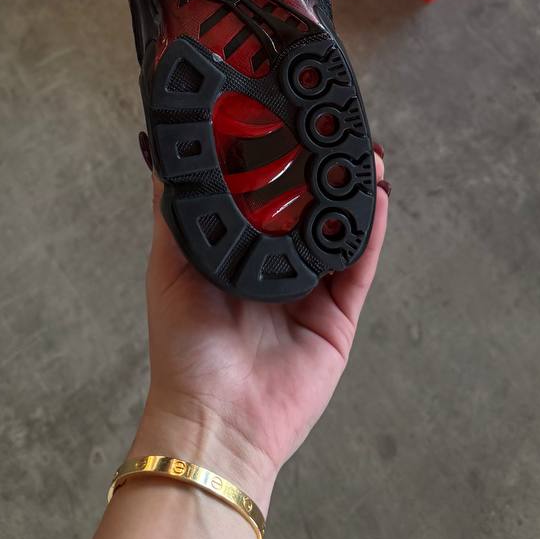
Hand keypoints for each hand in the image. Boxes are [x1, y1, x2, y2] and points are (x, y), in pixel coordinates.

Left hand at [132, 149, 388, 503]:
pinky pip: (359, 266)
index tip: (288, 119)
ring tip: (364, 153)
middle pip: (310, 207)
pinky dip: (370, 232)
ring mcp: (313, 291)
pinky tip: (376, 195)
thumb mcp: (169, 267)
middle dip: (326, 170)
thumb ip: (174, 212)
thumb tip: (163, 154)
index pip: (267, 196)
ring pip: (341, 230)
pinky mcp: (339, 317)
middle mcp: (280, 267)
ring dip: (355, 191)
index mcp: (241, 254)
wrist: (217, 419)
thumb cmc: (186, 349)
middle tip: (336, 129)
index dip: (281, 160)